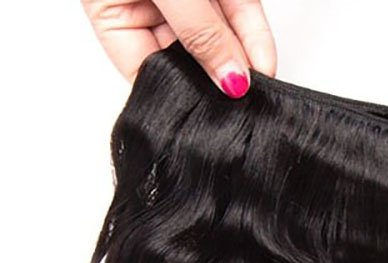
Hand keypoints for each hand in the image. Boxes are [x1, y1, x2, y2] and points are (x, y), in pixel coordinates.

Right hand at [81, 0, 276, 98]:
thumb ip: (198, 33)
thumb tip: (231, 81)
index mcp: (113, 12)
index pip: (151, 75)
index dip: (184, 98)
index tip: (214, 118)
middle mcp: (150, 6)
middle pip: (191, 59)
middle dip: (220, 83)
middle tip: (245, 108)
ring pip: (220, 37)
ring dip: (244, 63)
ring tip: (261, 89)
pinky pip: (239, 11)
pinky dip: (254, 36)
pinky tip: (265, 62)